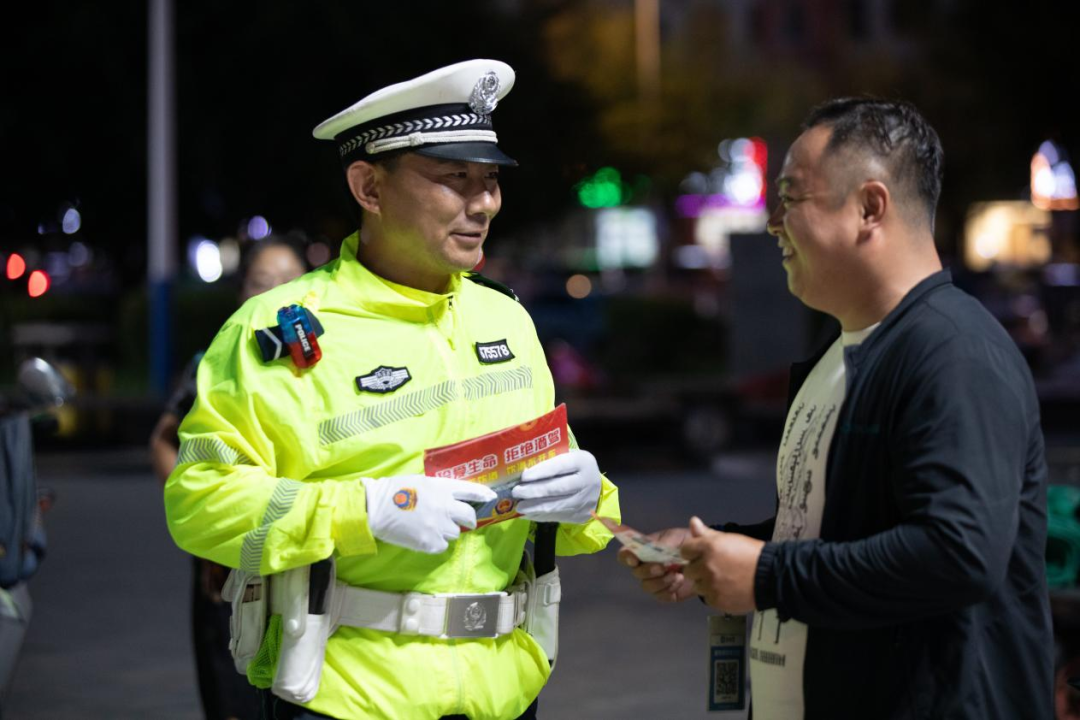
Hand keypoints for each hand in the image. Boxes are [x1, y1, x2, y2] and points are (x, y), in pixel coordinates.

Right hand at [362, 475, 496, 553]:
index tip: (491, 497)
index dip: (483, 494)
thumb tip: (452, 498)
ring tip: (431, 526)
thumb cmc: (394, 490)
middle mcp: (445, 506)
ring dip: (448, 530)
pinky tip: (424, 536)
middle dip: (470, 519)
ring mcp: (438, 525)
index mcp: (442, 488)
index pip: (471, 490)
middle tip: (466, 522)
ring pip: (455, 533)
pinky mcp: (430, 542)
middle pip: (469, 516)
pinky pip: (442, 545)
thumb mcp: (421, 481)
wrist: (375, 507)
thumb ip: (439, 489)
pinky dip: (436, 543)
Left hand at [511, 449, 601, 523]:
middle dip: (534, 491)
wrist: (596, 489)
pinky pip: (557, 516)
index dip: (540, 471)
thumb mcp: (569, 458)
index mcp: (583, 462)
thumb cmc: (575, 469)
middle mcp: (586, 481)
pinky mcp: (580, 516)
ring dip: (534, 507)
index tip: (524, 476)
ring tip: (519, 506)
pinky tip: (527, 514)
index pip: (560, 466)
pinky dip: (540, 515)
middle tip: (516, 492)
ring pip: (556, 505)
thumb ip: (551, 460)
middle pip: (557, 488)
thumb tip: (524, 469)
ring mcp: (584, 501)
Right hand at [617, 526, 696, 602]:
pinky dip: (670, 589)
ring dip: (660, 581)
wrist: (704, 558)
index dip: (626, 557)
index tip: (634, 559)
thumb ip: (668, 541)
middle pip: (636, 572)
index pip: (625, 555)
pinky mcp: (665, 593)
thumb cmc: (686, 543)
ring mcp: (654, 581)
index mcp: (643, 549)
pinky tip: (680, 580)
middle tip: (662, 567)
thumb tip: (661, 545)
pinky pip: (661, 595)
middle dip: (648, 570)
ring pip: (647, 586)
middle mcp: (645, 566)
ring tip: (676, 574)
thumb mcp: (678, 537)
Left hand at [681, 516, 763, 613]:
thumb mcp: (729, 539)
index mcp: (708, 548)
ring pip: (697, 586)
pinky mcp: (716, 600)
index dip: (692, 552)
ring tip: (722, 580)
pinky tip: (727, 590)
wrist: (771, 577)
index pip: (685, 550)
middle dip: (698, 569)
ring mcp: (711, 585)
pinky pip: (707, 598)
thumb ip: (707, 533)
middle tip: (714, 568)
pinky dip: (714, 595)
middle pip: (688, 570)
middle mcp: (706, 567)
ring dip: (705, 583)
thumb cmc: (751, 554)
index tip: (701, 555)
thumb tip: (693, 522)